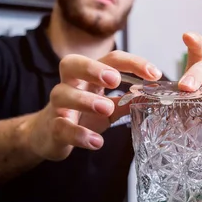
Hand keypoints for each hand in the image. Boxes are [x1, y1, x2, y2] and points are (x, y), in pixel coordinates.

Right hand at [23, 51, 161, 160]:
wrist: (47, 135)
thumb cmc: (80, 115)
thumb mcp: (108, 107)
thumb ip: (127, 101)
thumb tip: (151, 96)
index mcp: (87, 75)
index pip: (109, 59)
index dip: (132, 63)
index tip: (154, 73)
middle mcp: (69, 84)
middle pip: (72, 64)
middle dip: (93, 68)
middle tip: (114, 79)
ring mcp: (58, 106)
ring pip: (63, 94)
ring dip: (86, 100)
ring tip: (106, 108)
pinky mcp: (52, 128)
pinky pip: (62, 128)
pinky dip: (79, 134)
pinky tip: (96, 142)